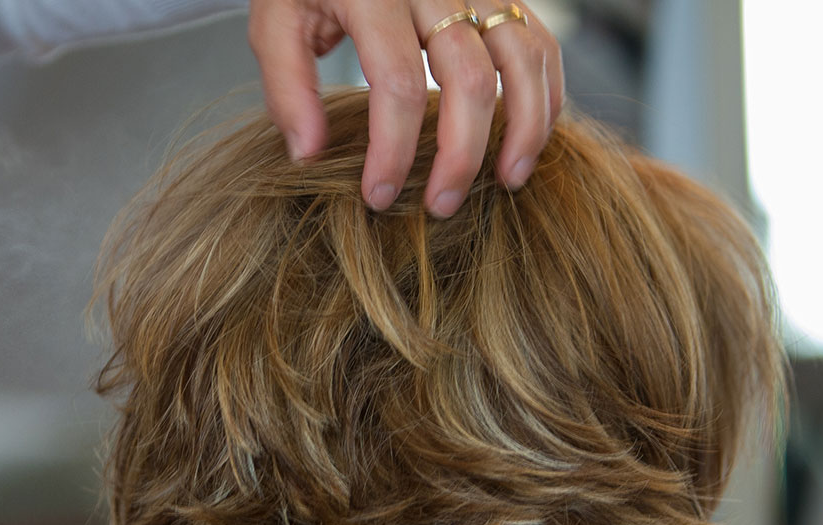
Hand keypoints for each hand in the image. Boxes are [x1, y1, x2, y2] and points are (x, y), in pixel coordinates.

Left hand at [248, 0, 562, 217]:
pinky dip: (545, 92)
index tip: (379, 196)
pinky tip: (529, 137)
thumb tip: (310, 154)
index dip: (393, 151)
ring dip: (524, 128)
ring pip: (523, 58)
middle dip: (461, 156)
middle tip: (441, 205)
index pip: (398, 84)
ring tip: (508, 180)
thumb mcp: (277, 20)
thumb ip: (288, 86)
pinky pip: (539, 41)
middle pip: (470, 80)